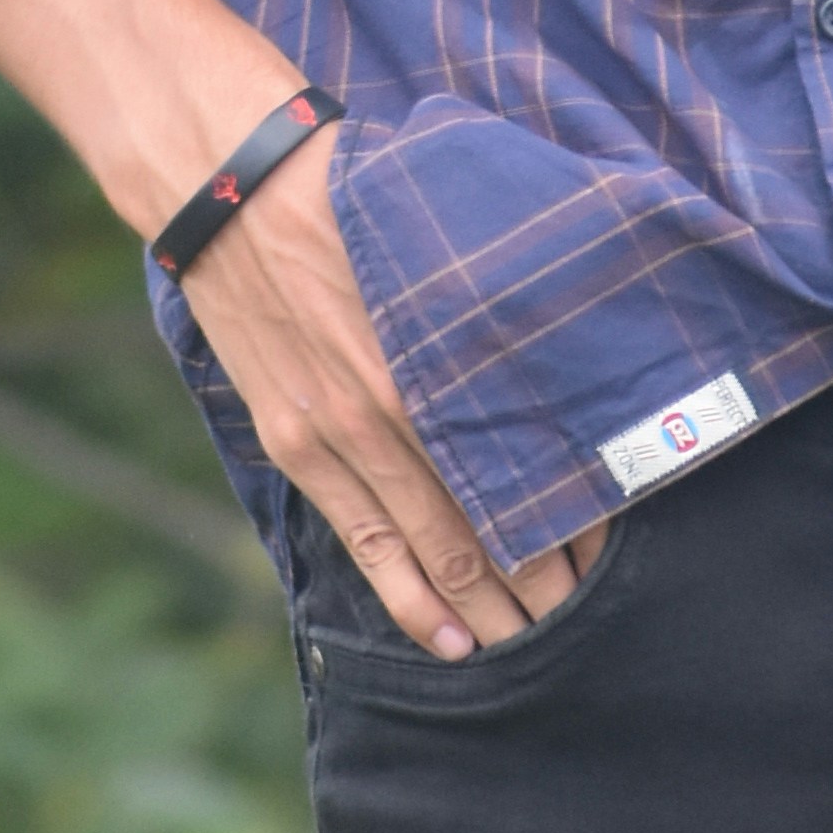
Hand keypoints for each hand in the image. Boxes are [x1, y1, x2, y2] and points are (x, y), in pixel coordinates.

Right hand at [182, 135, 596, 658]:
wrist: (225, 188)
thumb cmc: (345, 191)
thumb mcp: (434, 233)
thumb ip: (487, 303)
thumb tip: (561, 345)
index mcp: (434, 351)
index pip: (518, 461)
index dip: (569, 513)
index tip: (608, 547)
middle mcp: (390, 405)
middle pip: (482, 515)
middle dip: (539, 578)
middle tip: (587, 620)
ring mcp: (336, 432)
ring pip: (428, 546)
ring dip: (484, 602)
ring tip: (532, 645)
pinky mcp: (293, 442)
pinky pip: (361, 539)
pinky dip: (407, 595)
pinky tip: (446, 637)